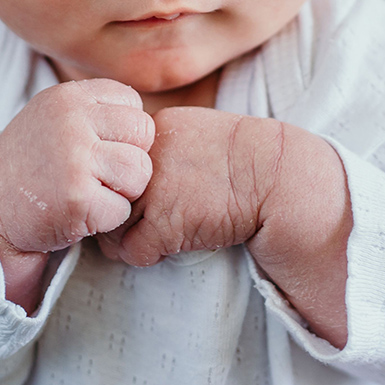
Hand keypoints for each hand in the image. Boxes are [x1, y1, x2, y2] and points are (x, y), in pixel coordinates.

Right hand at [0, 79, 153, 306]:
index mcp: (70, 96)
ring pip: (140, 171)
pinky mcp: (77, 199)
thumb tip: (150, 120)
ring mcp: (74, 159)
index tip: (99, 147)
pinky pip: (122, 208)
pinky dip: (108, 218)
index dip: (124, 132)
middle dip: (131, 158)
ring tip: (95, 191)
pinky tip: (82, 212)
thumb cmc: (34, 160)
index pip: (133, 104)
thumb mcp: (57, 115)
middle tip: (102, 174)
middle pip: (143, 134)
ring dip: (124, 190)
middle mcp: (72, 121)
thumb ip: (97, 109)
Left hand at [97, 106, 350, 347]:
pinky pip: (132, 251)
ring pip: (112, 223)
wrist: (278, 176)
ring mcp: (154, 189)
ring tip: (155, 235)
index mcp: (154, 129)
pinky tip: (169, 246)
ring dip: (128, 235)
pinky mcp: (165, 223)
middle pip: (106, 190)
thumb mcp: (194, 131)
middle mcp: (146, 156)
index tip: (139, 194)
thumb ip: (161, 144)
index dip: (122, 182)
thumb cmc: (242, 158)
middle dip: (118, 210)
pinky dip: (148, 255)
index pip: (112, 158)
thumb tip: (129, 165)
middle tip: (139, 221)